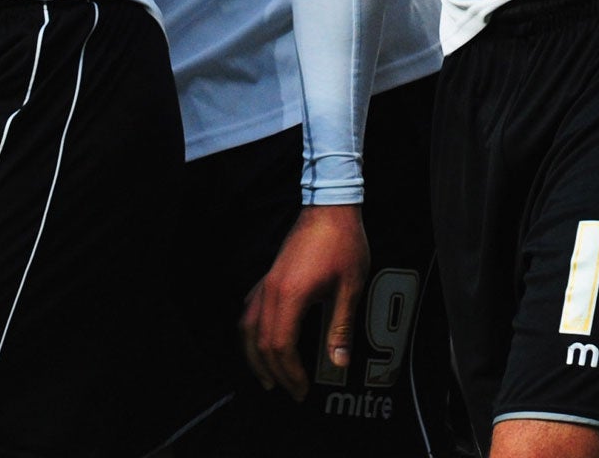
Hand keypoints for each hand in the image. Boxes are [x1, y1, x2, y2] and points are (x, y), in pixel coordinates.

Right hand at [241, 204, 367, 400]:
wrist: (330, 207)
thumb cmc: (343, 243)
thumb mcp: (350, 286)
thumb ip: (341, 326)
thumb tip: (339, 362)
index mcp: (291, 296)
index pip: (281, 346)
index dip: (290, 373)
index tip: (302, 390)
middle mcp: (271, 291)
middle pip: (261, 342)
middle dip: (275, 372)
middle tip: (290, 391)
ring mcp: (266, 282)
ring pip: (248, 328)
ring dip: (254, 356)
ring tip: (267, 378)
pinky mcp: (268, 276)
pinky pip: (249, 311)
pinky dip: (250, 333)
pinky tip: (257, 341)